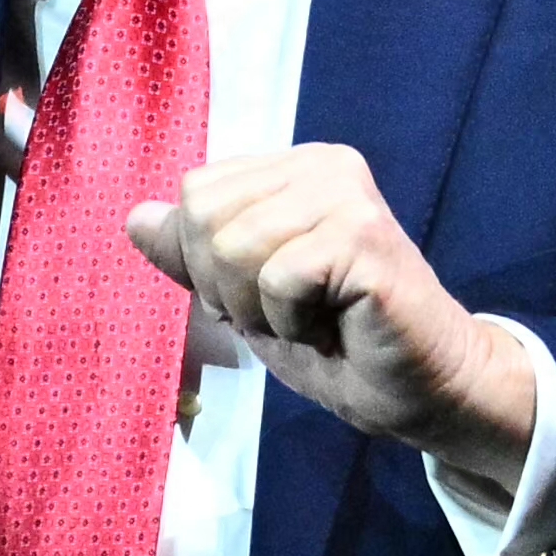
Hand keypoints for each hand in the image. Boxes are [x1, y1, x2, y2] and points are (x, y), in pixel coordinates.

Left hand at [129, 143, 541, 477]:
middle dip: (229, 287)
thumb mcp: (246, 297)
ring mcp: (347, 195)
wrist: (420, 390)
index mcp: (294, 168)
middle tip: (289, 312)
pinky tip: (333, 326)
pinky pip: (277, 278)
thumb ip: (194, 255)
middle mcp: (323, 165)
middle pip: (205, 215)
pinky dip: (292, 321)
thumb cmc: (339, 343)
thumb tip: (135, 217)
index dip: (208, 264)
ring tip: (311, 320)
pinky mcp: (364, 235)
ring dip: (262, 309)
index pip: (196, 194)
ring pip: (235, 247)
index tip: (268, 296)